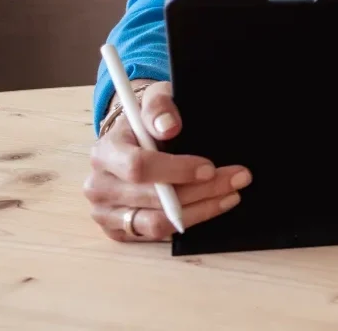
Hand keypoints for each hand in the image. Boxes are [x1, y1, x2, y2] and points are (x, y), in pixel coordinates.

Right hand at [84, 82, 250, 240]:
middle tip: (239, 179)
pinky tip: (212, 206)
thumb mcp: (154, 102)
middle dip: (202, 190)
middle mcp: (99, 186)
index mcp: (105, 152)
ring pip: (157, 223)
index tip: (209, 167)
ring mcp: (106, 213)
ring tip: (231, 195)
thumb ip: (159, 107)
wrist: (133, 142)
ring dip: (201, 210)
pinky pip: (156, 234)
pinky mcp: (118, 231)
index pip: (138, 167)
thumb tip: (170, 125)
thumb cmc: (148, 122)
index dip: (177, 170)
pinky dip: (189, 221)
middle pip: (154, 199)